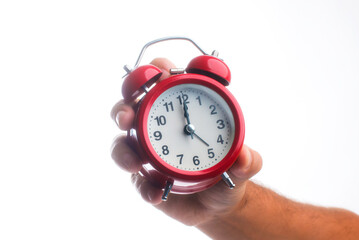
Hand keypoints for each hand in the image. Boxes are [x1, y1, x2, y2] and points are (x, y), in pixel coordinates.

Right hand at [111, 58, 262, 225]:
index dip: (159, 69)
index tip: (161, 76)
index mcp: (187, 110)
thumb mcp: (242, 168)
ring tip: (135, 163)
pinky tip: (156, 193)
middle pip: (135, 100)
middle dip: (125, 104)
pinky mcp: (142, 173)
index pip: (169, 78)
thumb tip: (246, 157)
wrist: (216, 207)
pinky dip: (142, 185)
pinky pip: (134, 176)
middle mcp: (163, 123)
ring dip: (122, 148)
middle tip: (127, 116)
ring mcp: (149, 147)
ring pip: (122, 138)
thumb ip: (248, 162)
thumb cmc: (227, 175)